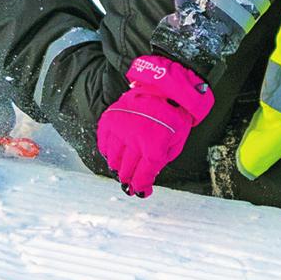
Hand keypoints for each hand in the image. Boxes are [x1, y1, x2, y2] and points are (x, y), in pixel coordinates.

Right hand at [97, 55, 213, 195]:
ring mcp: (120, 128)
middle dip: (130, 178)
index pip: (142, 176)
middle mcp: (134, 138)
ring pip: (113, 159)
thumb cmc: (173, 115)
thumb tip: (147, 177)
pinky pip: (103, 143)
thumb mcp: (176, 141)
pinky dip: (107, 151)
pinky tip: (114, 153)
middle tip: (131, 182)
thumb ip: (161, 161)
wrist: (165, 88)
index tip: (141, 191)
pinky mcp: (110, 119)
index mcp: (153, 146)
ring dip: (118, 166)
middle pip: (126, 170)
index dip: (141, 187)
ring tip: (122, 168)